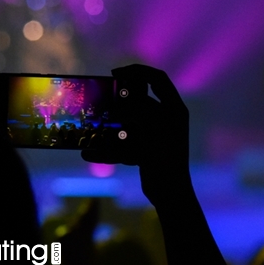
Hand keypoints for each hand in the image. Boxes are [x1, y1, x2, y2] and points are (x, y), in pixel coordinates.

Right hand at [81, 64, 190, 205]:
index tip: (115, 73)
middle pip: (140, 101)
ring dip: (111, 125)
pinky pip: (125, 146)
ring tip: (92, 125)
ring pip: (129, 124)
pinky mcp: (146, 152)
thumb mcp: (152, 126)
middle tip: (102, 99)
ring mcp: (156, 137)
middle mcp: (167, 119)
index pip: (157, 79)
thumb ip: (137, 109)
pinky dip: (109, 149)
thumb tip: (120, 100)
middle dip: (120, 101)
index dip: (137, 71)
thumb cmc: (165, 156)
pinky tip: (89, 153)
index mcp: (174, 108)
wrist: (170, 193)